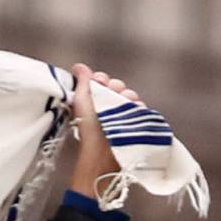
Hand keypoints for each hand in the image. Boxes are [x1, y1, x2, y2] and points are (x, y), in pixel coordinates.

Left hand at [68, 63, 139, 202]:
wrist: (103, 153)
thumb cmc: (88, 130)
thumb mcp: (81, 103)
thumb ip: (82, 83)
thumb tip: (79, 66)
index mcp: (95, 100)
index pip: (104, 80)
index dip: (102, 79)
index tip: (99, 82)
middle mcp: (110, 107)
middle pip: (119, 86)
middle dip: (116, 87)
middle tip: (110, 95)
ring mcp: (124, 116)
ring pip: (132, 96)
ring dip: (127, 97)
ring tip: (121, 107)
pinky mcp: (136, 124)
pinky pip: (142, 108)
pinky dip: (138, 108)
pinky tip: (132, 113)